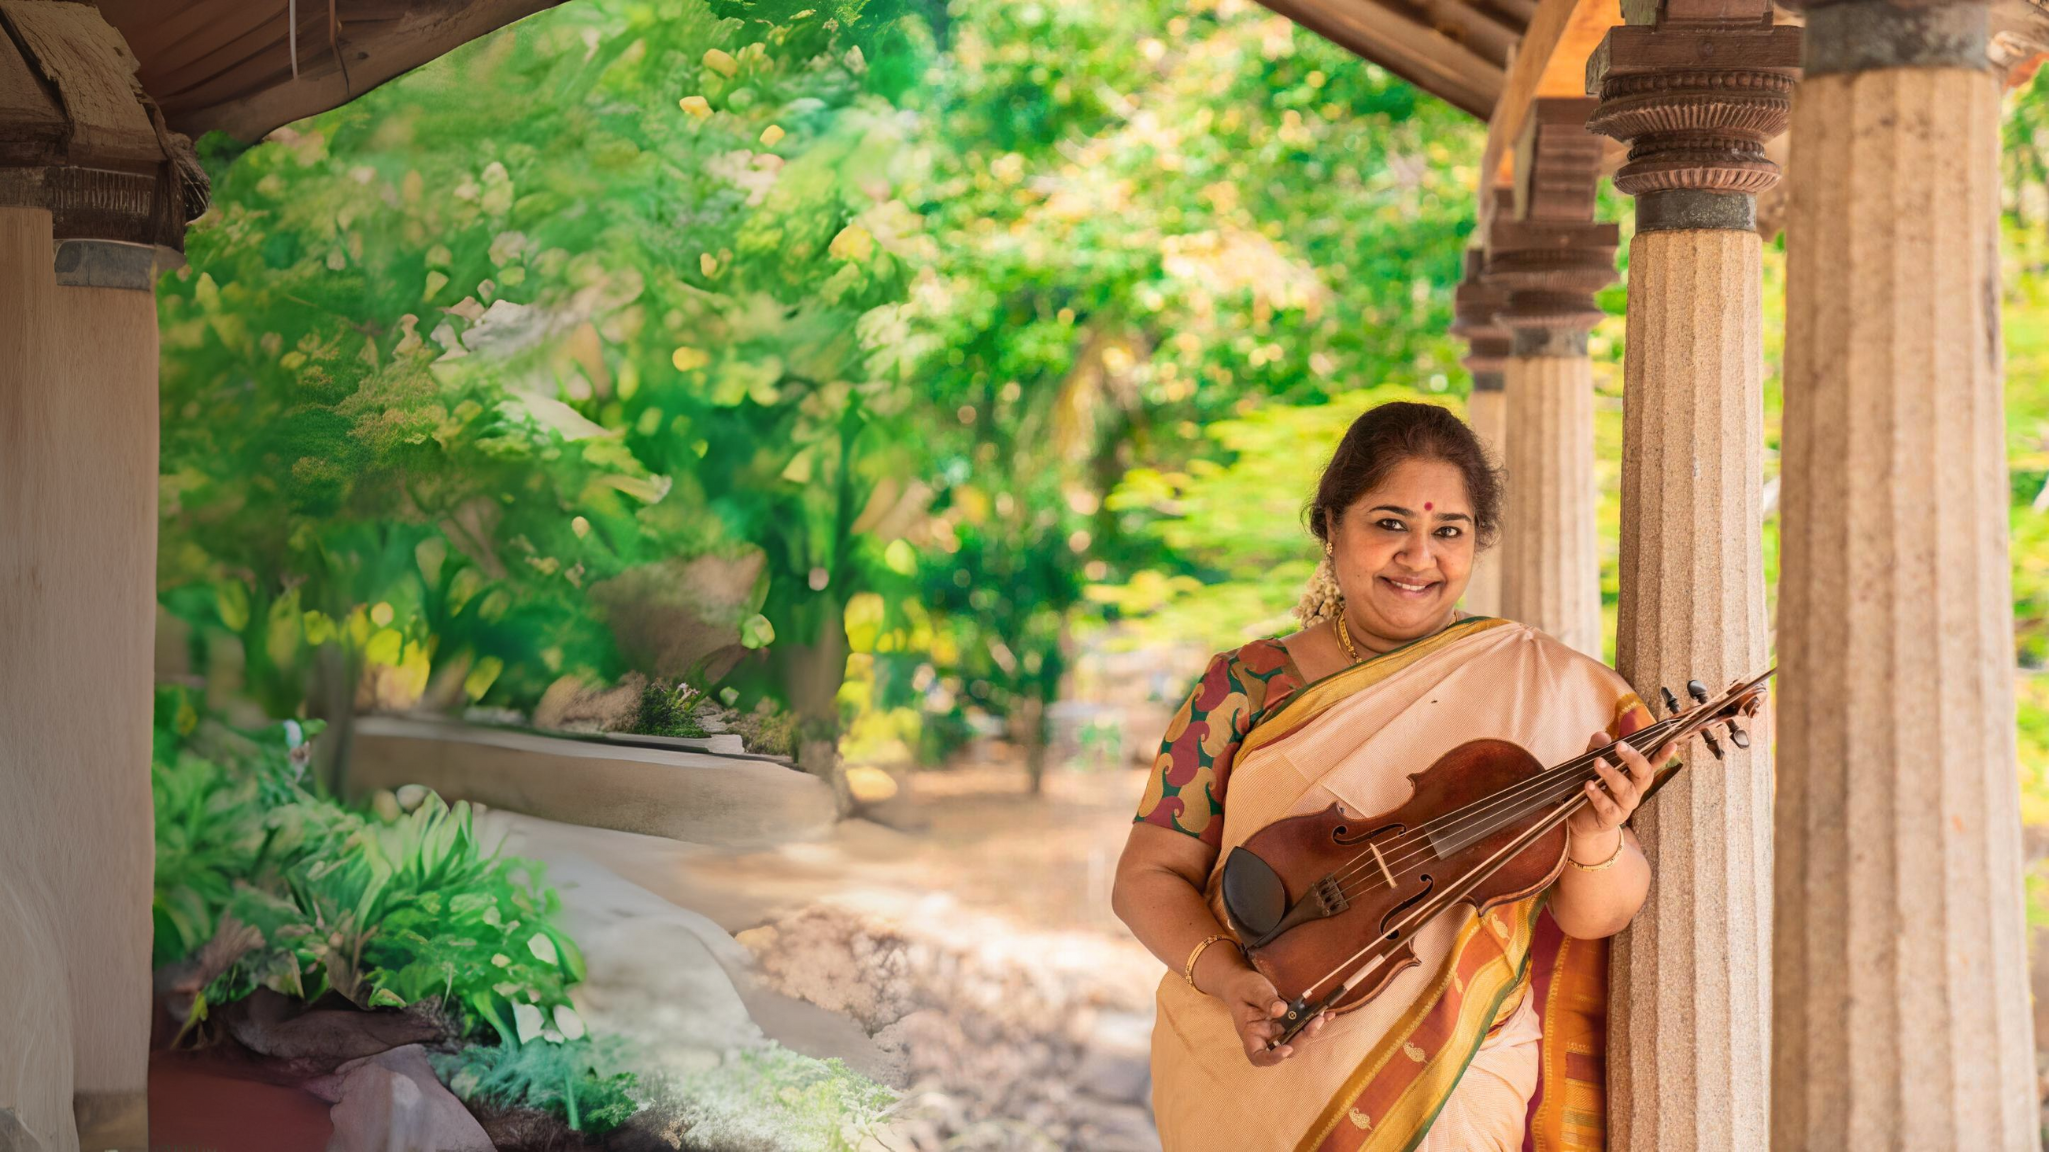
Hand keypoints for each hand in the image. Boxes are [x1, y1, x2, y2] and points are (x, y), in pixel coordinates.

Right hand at [1220, 967, 1331, 1066]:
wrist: (1242, 982)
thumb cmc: (1243, 987)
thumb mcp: (1252, 990)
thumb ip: (1265, 1000)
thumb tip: (1282, 1010)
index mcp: (1250, 1034)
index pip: (1258, 1056)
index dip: (1272, 1058)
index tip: (1286, 1049)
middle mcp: (1265, 1037)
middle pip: (1285, 1049)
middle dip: (1302, 1039)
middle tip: (1315, 1023)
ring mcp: (1277, 1031)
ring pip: (1297, 1039)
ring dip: (1311, 1030)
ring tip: (1323, 1016)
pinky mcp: (1287, 1023)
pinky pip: (1302, 1026)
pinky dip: (1314, 1021)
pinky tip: (1327, 1014)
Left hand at [1565, 729, 1672, 843]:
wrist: (1582, 818)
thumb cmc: (1593, 785)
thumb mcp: (1591, 761)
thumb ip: (1597, 748)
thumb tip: (1602, 736)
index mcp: (1634, 775)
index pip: (1652, 763)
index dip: (1663, 755)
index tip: (1672, 744)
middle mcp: (1635, 790)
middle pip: (1643, 774)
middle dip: (1634, 759)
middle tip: (1619, 745)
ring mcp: (1625, 805)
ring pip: (1625, 790)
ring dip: (1612, 775)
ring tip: (1598, 762)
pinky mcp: (1611, 818)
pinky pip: (1608, 807)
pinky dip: (1598, 795)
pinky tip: (1589, 785)